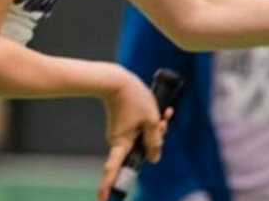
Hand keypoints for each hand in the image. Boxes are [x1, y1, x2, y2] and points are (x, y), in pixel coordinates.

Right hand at [97, 68, 172, 200]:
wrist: (118, 79)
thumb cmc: (134, 98)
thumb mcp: (151, 119)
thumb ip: (155, 140)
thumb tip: (155, 158)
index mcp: (122, 143)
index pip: (114, 169)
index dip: (108, 185)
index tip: (102, 200)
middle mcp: (120, 141)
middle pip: (141, 150)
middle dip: (157, 140)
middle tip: (164, 123)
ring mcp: (122, 132)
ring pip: (144, 137)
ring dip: (157, 128)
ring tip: (166, 113)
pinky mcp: (125, 123)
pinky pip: (141, 128)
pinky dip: (152, 122)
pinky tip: (164, 110)